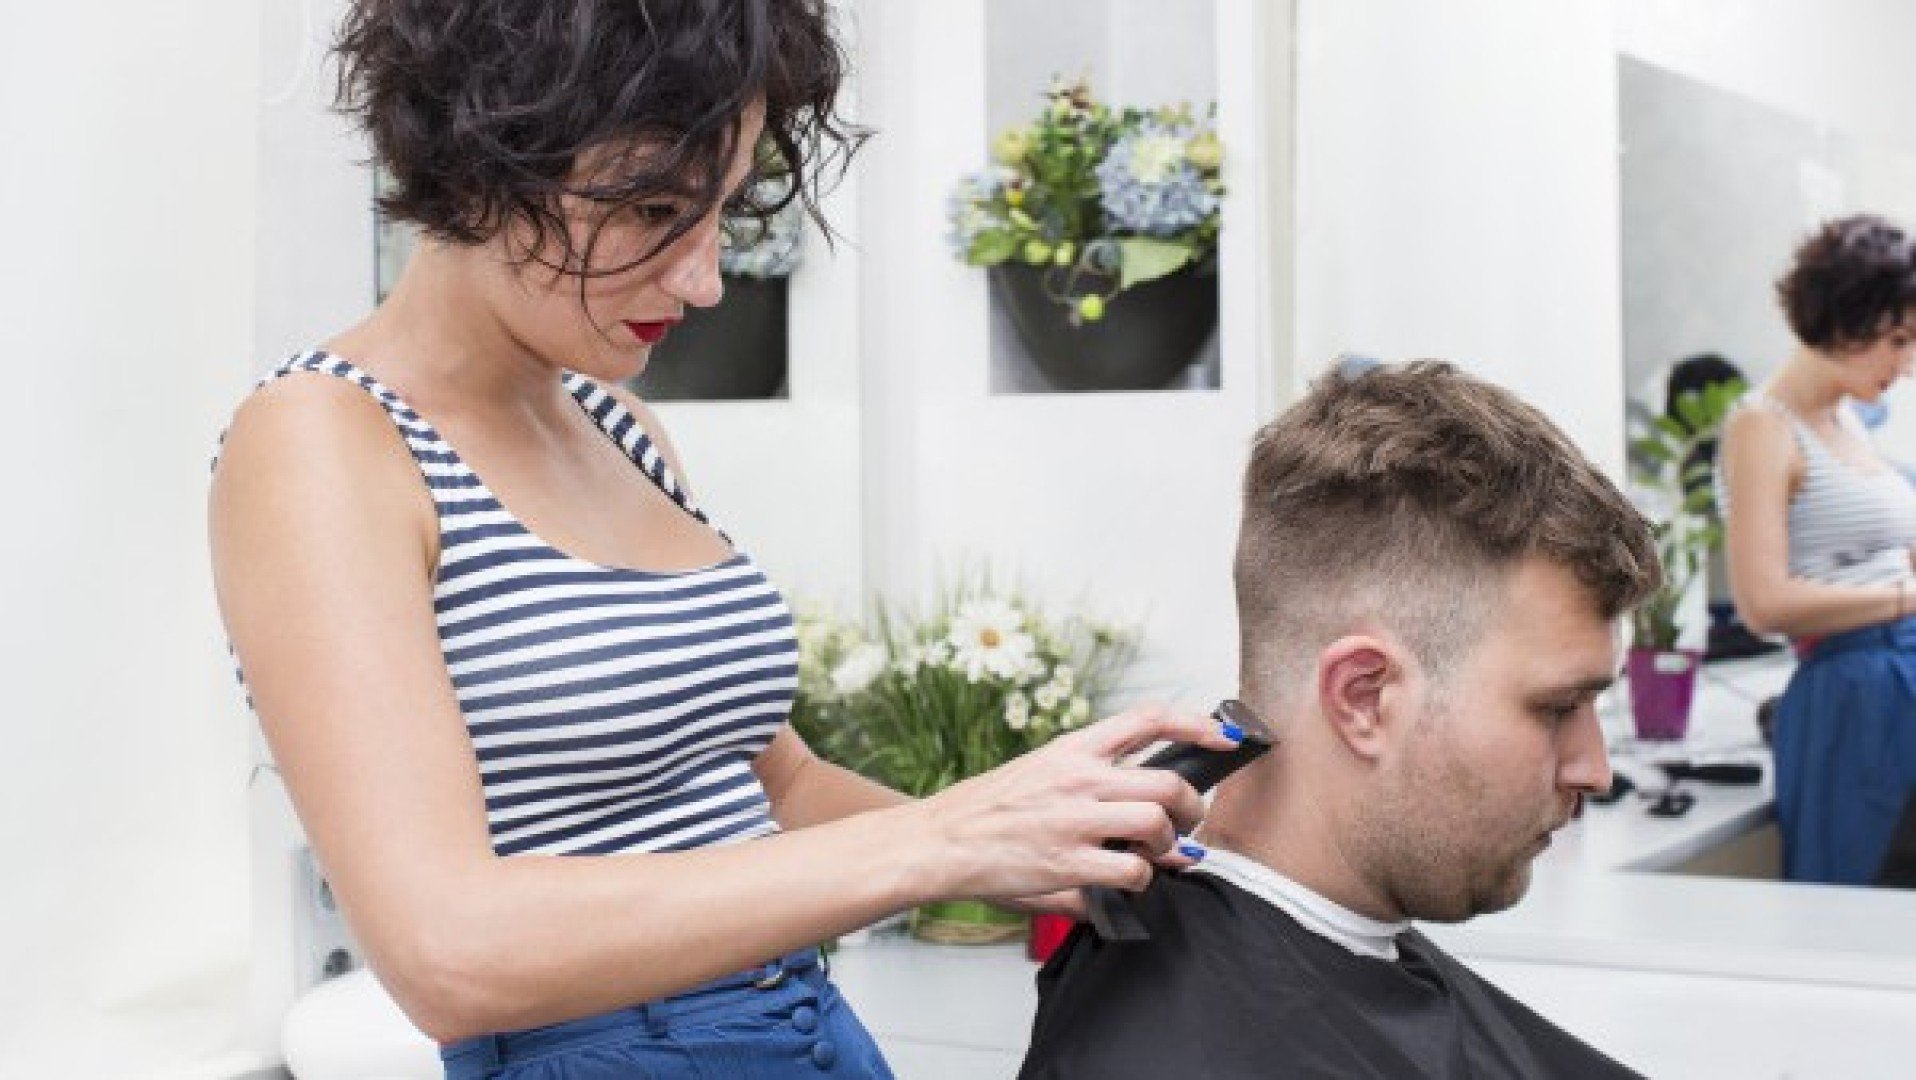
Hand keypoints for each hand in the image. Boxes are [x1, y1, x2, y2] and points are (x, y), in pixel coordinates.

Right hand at [899, 703, 1240, 903]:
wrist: (938, 840)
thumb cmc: (986, 811)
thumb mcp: (1040, 774)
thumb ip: (1093, 785)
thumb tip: (1143, 808)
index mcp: (1072, 748)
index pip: (1147, 719)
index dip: (1195, 724)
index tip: (1223, 736)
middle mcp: (1077, 777)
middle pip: (1168, 781)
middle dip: (1191, 807)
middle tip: (1186, 824)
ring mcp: (1073, 819)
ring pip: (1157, 823)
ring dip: (1167, 844)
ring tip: (1153, 853)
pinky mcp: (1067, 862)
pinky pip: (1133, 870)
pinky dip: (1140, 879)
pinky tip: (1124, 880)